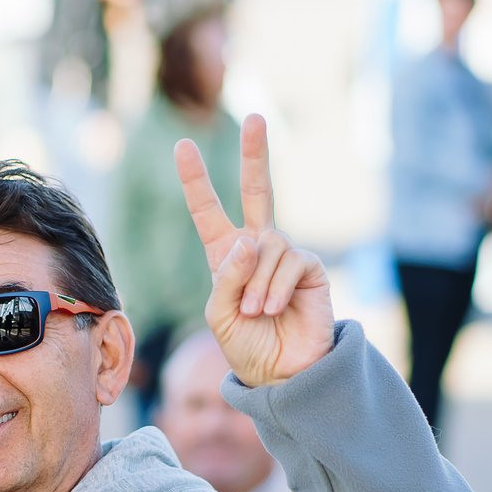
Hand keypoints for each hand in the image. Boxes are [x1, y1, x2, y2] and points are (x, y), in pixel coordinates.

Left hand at [175, 114, 331, 387]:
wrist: (283, 374)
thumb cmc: (247, 346)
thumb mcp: (219, 314)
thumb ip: (227, 276)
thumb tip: (251, 239)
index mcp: (227, 257)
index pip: (209, 212)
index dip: (196, 181)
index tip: (181, 146)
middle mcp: (258, 248)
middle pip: (258, 191)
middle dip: (255, 154)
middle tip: (255, 118)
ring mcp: (285, 255)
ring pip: (267, 245)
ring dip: (256, 284)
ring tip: (256, 312)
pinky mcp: (310, 268)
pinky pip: (288, 261)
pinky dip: (274, 288)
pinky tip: (274, 309)